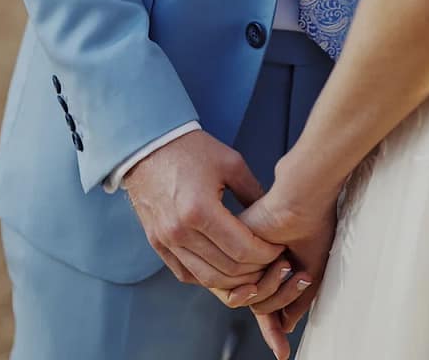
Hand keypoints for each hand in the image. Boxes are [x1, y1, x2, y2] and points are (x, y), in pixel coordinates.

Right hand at [122, 130, 283, 288]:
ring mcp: (165, 241)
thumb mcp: (231, 164)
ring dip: (235, 281)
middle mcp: (180, 231)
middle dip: (256, 269)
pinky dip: (209, 278)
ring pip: (207, 279)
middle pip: (227, 269)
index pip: (242, 249)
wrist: (147, 147)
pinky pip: (186, 274)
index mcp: (200, 210)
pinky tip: (226, 270)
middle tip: (272, 261)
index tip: (280, 248)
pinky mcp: (157, 244)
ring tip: (253, 268)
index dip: (267, 254)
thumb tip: (274, 218)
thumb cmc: (191, 150)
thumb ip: (254, 194)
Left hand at [236, 179, 339, 359]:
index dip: (272, 329)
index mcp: (270, 266)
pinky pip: (242, 291)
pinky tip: (278, 262)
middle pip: (261, 306)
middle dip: (283, 299)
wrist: (300, 199)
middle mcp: (255, 267)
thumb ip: (298, 298)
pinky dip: (262, 284)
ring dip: (276, 291)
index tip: (282, 353)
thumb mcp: (311, 266)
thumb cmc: (312, 224)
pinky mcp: (231, 255)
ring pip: (253, 302)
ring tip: (288, 263)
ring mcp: (243, 262)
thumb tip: (285, 326)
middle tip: (300, 275)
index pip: (265, 303)